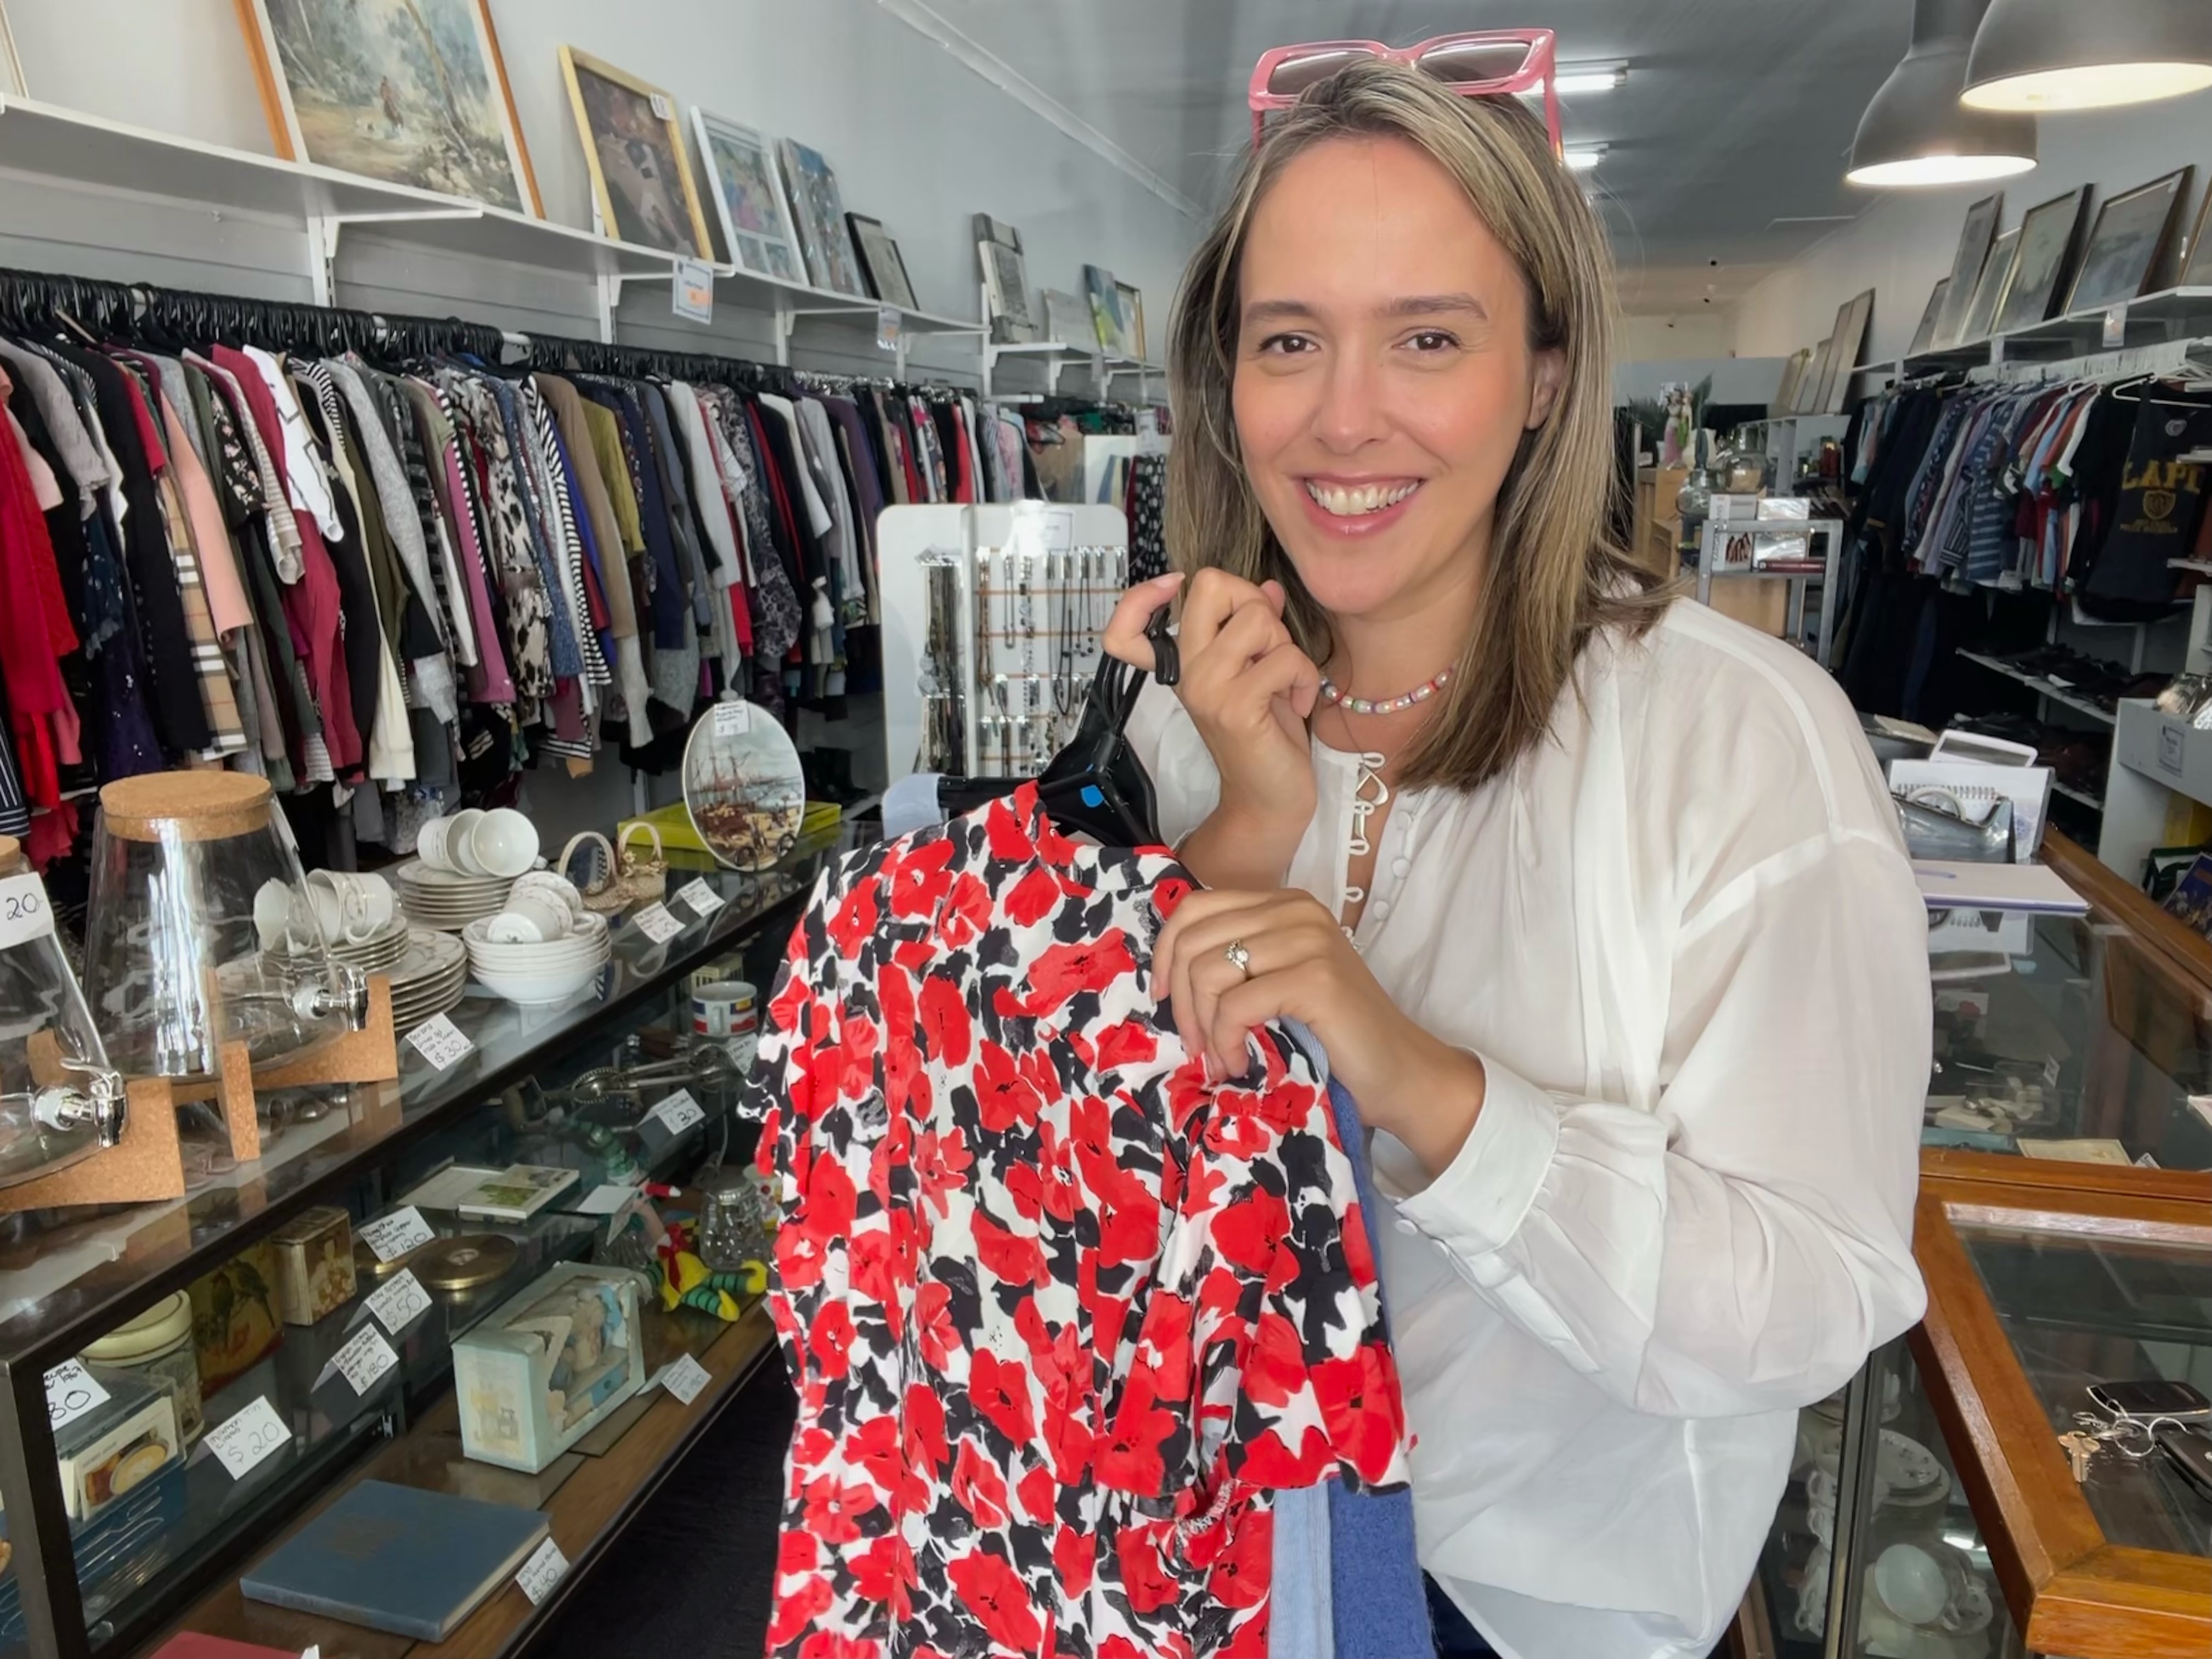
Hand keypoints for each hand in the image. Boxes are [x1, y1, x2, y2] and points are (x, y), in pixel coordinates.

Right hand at [1103, 569, 1320, 854]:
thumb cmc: (1266, 735)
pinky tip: (1300, 702)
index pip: (1123, 630)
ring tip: (1285, 680)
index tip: (1173, 588)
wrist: (1270, 799)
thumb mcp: (1257, 672)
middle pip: (1210, 584)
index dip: (1141, 597)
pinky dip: (1305, 677)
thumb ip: (1258, 628)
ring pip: (1258, 619)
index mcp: (1182, 665)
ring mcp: (1207, 689)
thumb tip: (1269, 587)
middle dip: (1254, 603)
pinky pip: (1284, 659)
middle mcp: (1186, 673)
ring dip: (1286, 646)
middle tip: (1264, 647)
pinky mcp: (1237, 708)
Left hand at [1153, 887, 1486, 1166]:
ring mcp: (1309, 940)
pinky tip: (1241, 1063)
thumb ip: (1236, 961)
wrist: (1400, 1072)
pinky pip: (1235, 1004)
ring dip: (1203, 1026)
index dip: (1164, 954)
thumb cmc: (1334, 1036)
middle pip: (1193, 940)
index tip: (1163, 999)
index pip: (1194, 908)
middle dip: (1180, 1001)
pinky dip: (1226, 1041)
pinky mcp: (1316, 978)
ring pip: (1208, 971)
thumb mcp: (1277, 982)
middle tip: (1197, 1046)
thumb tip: (1166, 972)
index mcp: (1283, 904)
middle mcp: (1296, 910)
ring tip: (1221, 1059)